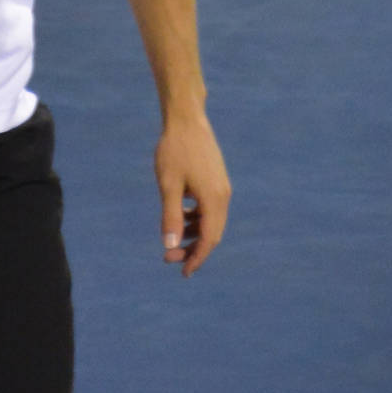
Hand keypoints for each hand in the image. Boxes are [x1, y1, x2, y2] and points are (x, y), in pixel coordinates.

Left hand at [156, 114, 230, 278]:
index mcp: (214, 199)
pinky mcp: (216, 180)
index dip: (197, 258)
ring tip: (171, 240)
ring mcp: (222, 187)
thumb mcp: (168, 186)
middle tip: (168, 259)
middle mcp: (223, 195)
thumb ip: (170, 217)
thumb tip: (170, 247)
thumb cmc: (174, 150)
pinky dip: (196, 218)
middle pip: (212, 233)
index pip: (209, 239)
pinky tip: (179, 216)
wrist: (186, 119)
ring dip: (192, 234)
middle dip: (192, 250)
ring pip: (210, 221)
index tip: (183, 273)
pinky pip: (209, 208)